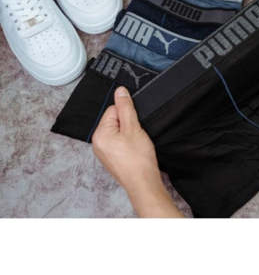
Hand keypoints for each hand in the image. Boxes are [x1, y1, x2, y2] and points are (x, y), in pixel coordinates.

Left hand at [92, 86, 182, 217]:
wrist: (143, 183)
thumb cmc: (138, 159)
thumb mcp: (133, 127)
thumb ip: (126, 107)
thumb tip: (120, 91)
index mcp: (99, 134)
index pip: (113, 110)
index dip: (127, 114)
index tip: (135, 124)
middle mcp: (98, 143)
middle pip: (115, 120)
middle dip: (129, 124)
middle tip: (137, 136)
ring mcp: (105, 152)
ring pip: (119, 132)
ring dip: (130, 134)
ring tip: (137, 145)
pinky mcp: (113, 159)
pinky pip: (120, 143)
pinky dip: (129, 144)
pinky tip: (136, 151)